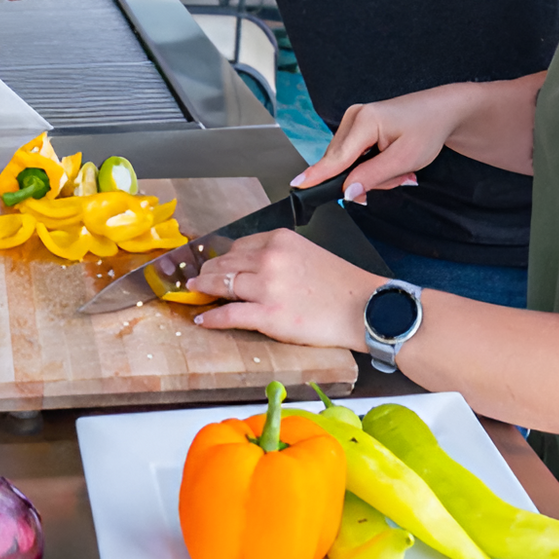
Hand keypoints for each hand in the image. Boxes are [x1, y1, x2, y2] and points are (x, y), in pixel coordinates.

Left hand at [191, 230, 380, 349]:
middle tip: (196, 279)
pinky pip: (229, 315)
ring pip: (221, 285)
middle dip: (207, 272)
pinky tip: (202, 318)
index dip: (223, 258)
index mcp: (280, 240)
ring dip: (203, 290)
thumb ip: (279, 255)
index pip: (239, 245)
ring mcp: (267, 287)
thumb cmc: (340, 284)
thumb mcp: (307, 253)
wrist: (364, 308)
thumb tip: (252, 266)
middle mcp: (270, 258)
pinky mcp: (268, 316)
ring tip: (194, 293)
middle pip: (225, 263)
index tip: (214, 264)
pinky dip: (211, 317)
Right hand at [292, 85, 479, 203]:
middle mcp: (354, 116)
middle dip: (367, 179)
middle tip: (399, 177)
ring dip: (372, 173)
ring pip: (348, 162)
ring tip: (400, 169)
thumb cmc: (427, 129)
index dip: (317, 175)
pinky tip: (391, 162)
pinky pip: (354, 155)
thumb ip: (372, 176)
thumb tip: (346, 192)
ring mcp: (354, 119)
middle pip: (342, 164)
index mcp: (365, 121)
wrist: (441, 111)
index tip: (297, 185)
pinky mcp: (357, 125)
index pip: (336, 158)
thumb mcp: (405, 159)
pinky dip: (371, 164)